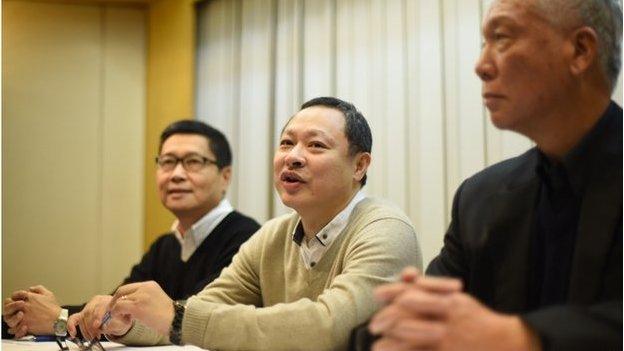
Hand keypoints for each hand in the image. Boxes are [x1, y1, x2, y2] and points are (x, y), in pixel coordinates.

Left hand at [2, 285, 60, 336]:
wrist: (57, 320)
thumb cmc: (54, 308)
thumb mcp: (49, 294)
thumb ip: (38, 288)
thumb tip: (30, 289)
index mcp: (30, 297)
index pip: (16, 294)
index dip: (15, 296)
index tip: (16, 299)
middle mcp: (25, 305)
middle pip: (9, 304)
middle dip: (9, 306)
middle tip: (12, 308)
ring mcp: (23, 316)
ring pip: (8, 316)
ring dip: (10, 317)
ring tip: (15, 318)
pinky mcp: (24, 325)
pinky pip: (13, 327)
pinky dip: (14, 327)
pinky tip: (18, 325)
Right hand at [67, 295, 130, 340]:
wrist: (120, 318)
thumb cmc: (122, 318)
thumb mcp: (123, 321)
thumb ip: (114, 323)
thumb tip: (104, 326)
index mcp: (109, 300)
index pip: (100, 306)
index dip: (98, 316)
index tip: (97, 326)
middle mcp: (98, 301)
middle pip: (90, 312)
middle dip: (92, 327)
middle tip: (96, 336)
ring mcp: (89, 306)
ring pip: (83, 317)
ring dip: (86, 330)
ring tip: (93, 337)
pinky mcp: (83, 313)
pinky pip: (74, 318)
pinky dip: (71, 326)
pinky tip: (73, 333)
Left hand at [109, 281, 173, 335]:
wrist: (177, 320)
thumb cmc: (168, 315)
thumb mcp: (157, 300)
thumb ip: (144, 298)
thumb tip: (131, 304)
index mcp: (150, 285)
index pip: (130, 287)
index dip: (122, 296)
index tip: (120, 304)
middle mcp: (145, 288)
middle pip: (122, 290)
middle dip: (115, 301)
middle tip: (114, 311)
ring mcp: (140, 296)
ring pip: (118, 300)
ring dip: (116, 309)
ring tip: (122, 317)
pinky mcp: (137, 306)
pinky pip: (118, 307)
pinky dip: (116, 314)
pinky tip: (124, 319)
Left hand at [369, 275, 540, 350]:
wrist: (508, 342)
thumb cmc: (476, 319)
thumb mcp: (456, 299)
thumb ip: (431, 288)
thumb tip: (406, 277)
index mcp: (449, 300)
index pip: (413, 293)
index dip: (392, 293)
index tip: (377, 295)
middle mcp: (448, 317)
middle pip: (407, 314)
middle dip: (386, 320)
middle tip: (373, 327)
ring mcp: (448, 338)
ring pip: (410, 337)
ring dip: (390, 342)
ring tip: (378, 346)